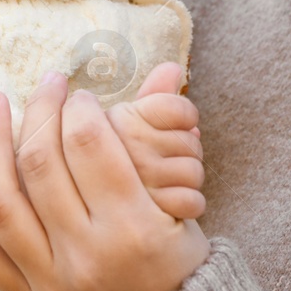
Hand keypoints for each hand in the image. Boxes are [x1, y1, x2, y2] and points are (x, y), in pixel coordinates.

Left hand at [0, 70, 210, 290]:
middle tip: (47, 85)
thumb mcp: (185, 209)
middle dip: (40, 112)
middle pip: (42, 164)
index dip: (80, 108)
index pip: (92, 146)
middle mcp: (88, 255)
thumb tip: (170, 68)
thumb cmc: (178, 269)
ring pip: (2, 201)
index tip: (80, 96)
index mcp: (135, 229)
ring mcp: (50, 279)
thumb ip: (166, 138)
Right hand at [106, 62, 204, 219]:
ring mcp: (129, 185)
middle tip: (164, 160)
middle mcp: (117, 149)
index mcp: (111, 121)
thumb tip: (173, 67)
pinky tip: (170, 206)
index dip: (184, 116)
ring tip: (165, 184)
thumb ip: (151, 98)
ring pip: (192, 171)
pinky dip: (189, 204)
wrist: (98, 223)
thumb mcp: (125, 129)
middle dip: (184, 150)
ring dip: (187, 179)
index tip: (174, 125)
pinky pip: (190, 202)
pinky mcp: (143, 221)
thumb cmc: (114, 168)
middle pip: (188, 140)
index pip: (176, 108)